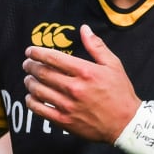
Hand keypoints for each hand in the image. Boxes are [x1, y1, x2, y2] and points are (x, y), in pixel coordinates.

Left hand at [23, 24, 139, 142]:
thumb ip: (96, 46)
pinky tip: (32, 96)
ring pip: (37, 90)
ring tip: (29, 78)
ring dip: (29, 82)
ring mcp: (68, 106)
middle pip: (42, 73)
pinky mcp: (64, 121)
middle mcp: (75, 88)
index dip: (37, 53)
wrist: (126, 124)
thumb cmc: (120, 93)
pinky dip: (31, 101)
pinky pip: (38, 109)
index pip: (53, 58)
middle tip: (27, 64)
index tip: (30, 51)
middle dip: (30, 66)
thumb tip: (84, 28)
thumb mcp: (113, 65)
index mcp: (86, 72)